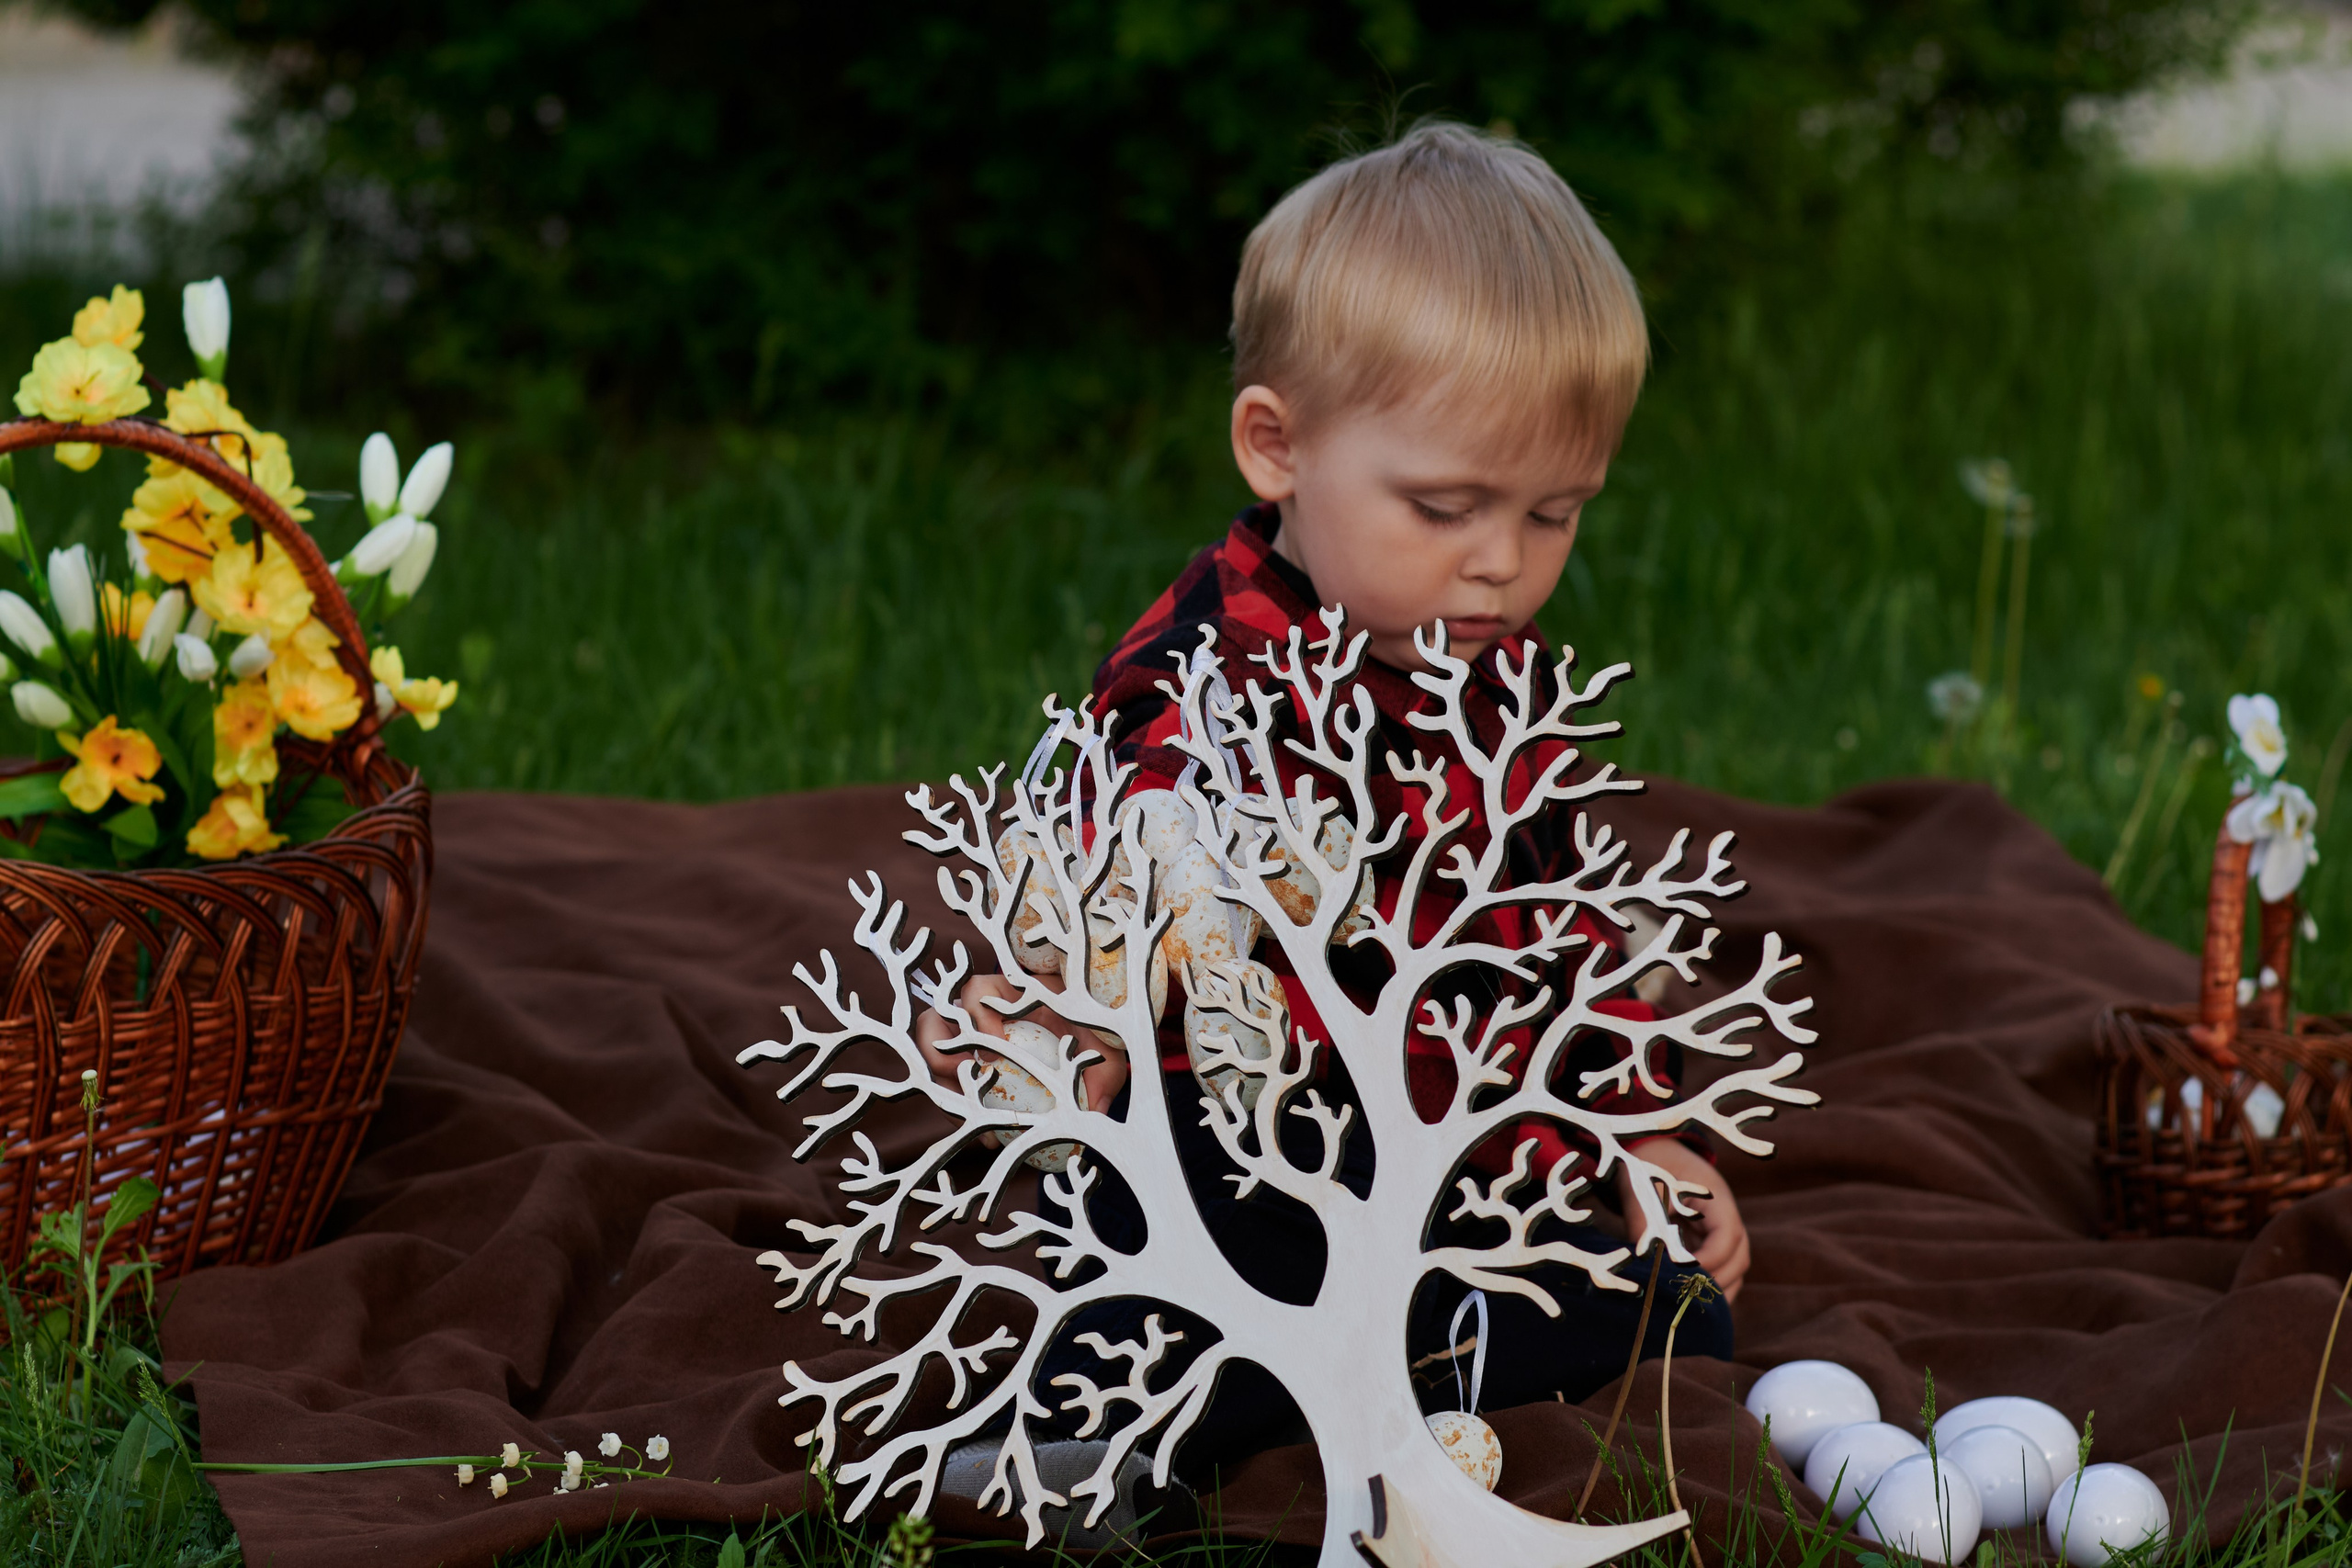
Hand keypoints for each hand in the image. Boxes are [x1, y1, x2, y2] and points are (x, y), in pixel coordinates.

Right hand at [913, 972, 1130, 1113]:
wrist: (1094, 1047)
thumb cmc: (1097, 1037)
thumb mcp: (1105, 1053)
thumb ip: (1101, 1076)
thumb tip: (1095, 1112)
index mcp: (1013, 994)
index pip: (977, 990)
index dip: (979, 1016)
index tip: (998, 1048)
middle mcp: (984, 1014)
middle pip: (936, 1017)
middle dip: (938, 1049)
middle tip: (963, 1077)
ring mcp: (971, 1043)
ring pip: (932, 1055)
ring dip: (941, 1084)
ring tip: (969, 1113)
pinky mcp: (971, 1070)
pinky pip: (950, 1087)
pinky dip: (961, 1111)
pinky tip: (988, 1137)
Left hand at [1619, 1137, 1748, 1300]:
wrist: (1650, 1150)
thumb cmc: (1647, 1166)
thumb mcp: (1643, 1191)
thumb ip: (1645, 1225)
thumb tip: (1645, 1265)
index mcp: (1716, 1198)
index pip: (1728, 1236)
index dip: (1711, 1259)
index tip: (1683, 1273)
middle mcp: (1725, 1217)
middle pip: (1739, 1258)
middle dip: (1717, 1281)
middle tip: (1686, 1297)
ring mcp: (1720, 1231)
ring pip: (1734, 1269)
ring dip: (1717, 1290)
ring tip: (1690, 1309)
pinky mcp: (1709, 1242)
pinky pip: (1720, 1269)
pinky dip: (1710, 1287)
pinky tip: (1688, 1303)